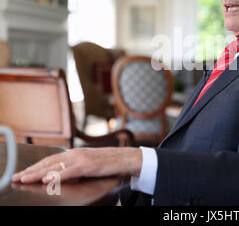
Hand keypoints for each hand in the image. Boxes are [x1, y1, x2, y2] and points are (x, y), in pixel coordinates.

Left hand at [12, 147, 141, 183]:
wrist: (126, 158)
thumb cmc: (108, 162)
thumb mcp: (88, 163)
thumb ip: (74, 168)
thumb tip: (60, 175)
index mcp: (74, 153)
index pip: (50, 160)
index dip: (35, 167)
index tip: (23, 174)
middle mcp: (75, 153)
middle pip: (49, 162)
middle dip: (32, 171)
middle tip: (17, 178)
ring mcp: (81, 158)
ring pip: (55, 166)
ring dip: (39, 173)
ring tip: (26, 179)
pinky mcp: (88, 165)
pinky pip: (70, 171)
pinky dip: (57, 175)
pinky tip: (48, 179)